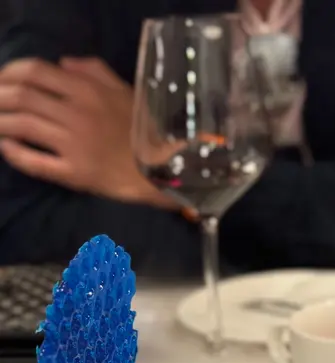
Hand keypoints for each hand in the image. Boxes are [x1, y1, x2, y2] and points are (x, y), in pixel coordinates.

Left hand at [0, 57, 176, 207]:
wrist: (164, 168)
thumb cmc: (145, 129)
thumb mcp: (124, 89)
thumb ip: (93, 70)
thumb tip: (63, 63)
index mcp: (87, 90)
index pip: (35, 71)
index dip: (10, 73)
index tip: (2, 81)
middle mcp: (77, 113)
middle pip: (22, 97)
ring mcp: (75, 144)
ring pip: (23, 126)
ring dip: (0, 123)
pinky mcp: (76, 172)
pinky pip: (37, 162)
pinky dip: (15, 154)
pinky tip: (6, 148)